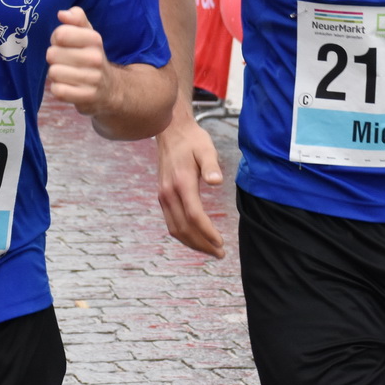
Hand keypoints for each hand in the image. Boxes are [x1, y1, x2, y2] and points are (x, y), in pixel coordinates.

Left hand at [46, 7, 112, 114]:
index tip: (64, 44)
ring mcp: (93, 78)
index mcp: (94, 39)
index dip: (57, 39)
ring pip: (54, 73)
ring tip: (68, 75)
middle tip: (66, 62)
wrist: (110, 90)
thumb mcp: (88, 35)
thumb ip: (76, 19)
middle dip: (55, 59)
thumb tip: (62, 14)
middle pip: (52, 54)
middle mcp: (96, 58)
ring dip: (56, 75)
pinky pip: (59, 91)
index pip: (60, 34)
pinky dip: (59, 90)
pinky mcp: (87, 97)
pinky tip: (69, 87)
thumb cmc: (91, 57)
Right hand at [155, 117, 226, 257]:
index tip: (221, 243)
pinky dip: (184, 235)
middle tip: (220, 254)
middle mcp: (168, 193)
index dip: (207, 233)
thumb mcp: (206, 148)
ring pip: (175, 229)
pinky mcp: (163, 196)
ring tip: (211, 250)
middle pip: (184, 228)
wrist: (171, 131)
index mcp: (181, 183)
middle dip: (202, 244)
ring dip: (192, 243)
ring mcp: (163, 196)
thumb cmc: (192, 140)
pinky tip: (196, 238)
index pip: (194, 216)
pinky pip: (171, 222)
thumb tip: (216, 181)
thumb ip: (211, 165)